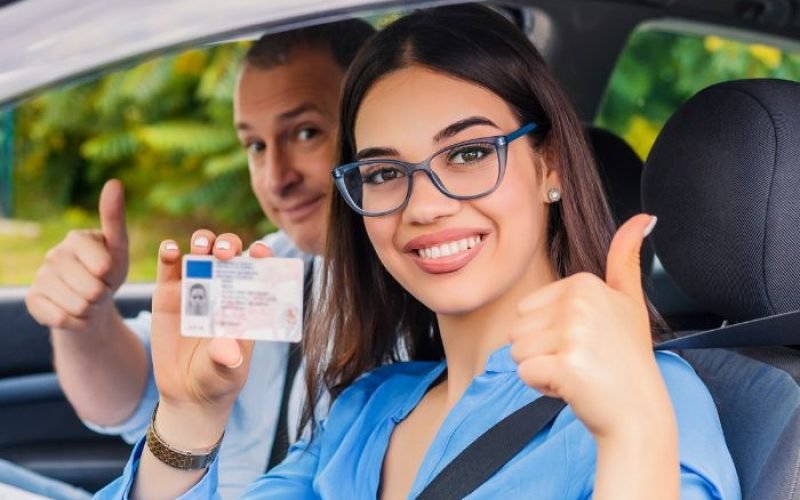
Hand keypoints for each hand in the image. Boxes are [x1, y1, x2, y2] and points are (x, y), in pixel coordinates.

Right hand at [26, 179, 128, 333]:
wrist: (89, 302)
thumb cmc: (108, 272)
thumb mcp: (119, 248)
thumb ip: (115, 218)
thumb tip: (113, 182)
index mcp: (76, 238)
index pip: (103, 267)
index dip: (111, 276)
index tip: (107, 270)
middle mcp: (53, 254)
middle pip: (92, 290)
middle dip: (102, 295)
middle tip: (98, 288)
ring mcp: (40, 277)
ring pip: (78, 306)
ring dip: (90, 309)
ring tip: (87, 299)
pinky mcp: (32, 299)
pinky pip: (61, 319)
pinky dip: (75, 322)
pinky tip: (72, 311)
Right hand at [149, 231, 272, 447]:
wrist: (188, 394)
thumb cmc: (219, 380)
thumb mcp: (228, 372)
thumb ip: (228, 360)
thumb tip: (226, 349)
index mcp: (246, 301)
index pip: (259, 269)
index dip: (262, 255)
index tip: (261, 252)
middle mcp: (223, 288)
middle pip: (229, 253)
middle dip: (229, 245)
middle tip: (224, 252)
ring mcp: (195, 288)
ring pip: (200, 253)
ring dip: (202, 242)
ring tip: (201, 248)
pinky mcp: (167, 295)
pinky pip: (168, 268)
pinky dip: (168, 253)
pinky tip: (170, 249)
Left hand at [509, 214, 669, 441]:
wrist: (639, 412)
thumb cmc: (626, 359)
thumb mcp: (629, 302)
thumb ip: (626, 259)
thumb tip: (643, 218)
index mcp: (585, 283)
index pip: (527, 309)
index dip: (549, 332)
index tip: (585, 342)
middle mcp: (579, 303)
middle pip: (517, 328)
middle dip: (541, 351)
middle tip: (580, 360)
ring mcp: (573, 333)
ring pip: (516, 352)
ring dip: (540, 369)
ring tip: (577, 372)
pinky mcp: (565, 365)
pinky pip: (524, 374)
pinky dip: (542, 387)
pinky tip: (573, 387)